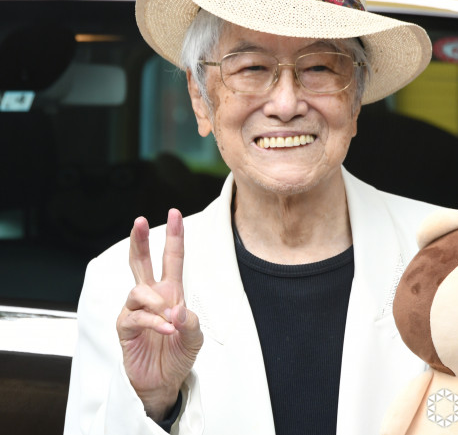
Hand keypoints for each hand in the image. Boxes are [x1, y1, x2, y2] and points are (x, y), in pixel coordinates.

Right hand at [116, 209, 203, 420]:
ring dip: (157, 303)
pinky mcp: (126, 328)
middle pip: (141, 262)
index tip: (175, 213)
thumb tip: (175, 310)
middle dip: (139, 240)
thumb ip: (189, 321)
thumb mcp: (195, 335)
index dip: (174, 236)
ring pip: (138, 290)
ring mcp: (136, 310)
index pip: (172, 258)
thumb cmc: (179, 353)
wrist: (164, 380)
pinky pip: (136, 316)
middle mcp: (152, 296)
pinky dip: (154, 322)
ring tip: (171, 319)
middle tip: (139, 221)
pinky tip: (167, 329)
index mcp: (171, 291)